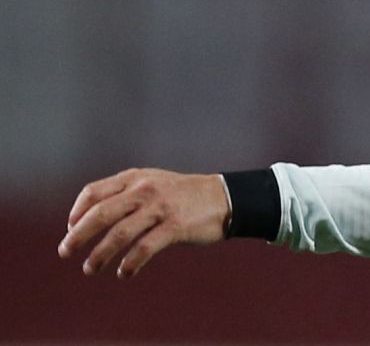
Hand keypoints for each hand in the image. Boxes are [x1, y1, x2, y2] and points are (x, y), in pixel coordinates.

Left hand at [57, 168, 229, 278]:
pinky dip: (130, 264)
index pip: (94, 192)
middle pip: (100, 213)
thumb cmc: (183, 194)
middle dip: (78, 235)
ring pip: (119, 234)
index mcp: (136, 178)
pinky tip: (124, 273)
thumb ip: (126, 194)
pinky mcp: (175, 226)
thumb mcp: (153, 182)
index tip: (71, 228)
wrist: (223, 197)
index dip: (77, 212)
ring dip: (100, 254)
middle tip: (65, 252)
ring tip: (90, 268)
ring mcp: (160, 208)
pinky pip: (144, 248)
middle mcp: (145, 190)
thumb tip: (90, 218)